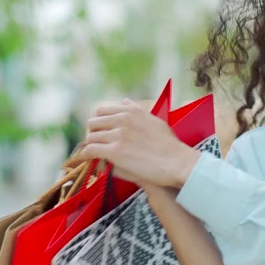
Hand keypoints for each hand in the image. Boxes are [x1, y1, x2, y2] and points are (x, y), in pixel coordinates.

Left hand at [74, 100, 200, 188]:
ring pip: (90, 137)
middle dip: (93, 133)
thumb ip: (136, 110)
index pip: (101, 110)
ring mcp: (118, 135)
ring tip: (95, 154)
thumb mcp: (154, 120)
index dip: (98, 122)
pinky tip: (90, 160)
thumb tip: (124, 102)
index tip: (100, 131)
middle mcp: (123, 119)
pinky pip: (91, 150)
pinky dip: (87, 156)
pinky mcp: (115, 151)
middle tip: (97, 144)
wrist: (177, 162)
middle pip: (93, 122)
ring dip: (91, 145)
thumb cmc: (169, 145)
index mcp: (131, 110)